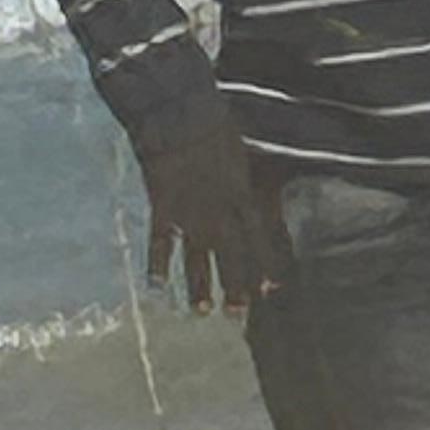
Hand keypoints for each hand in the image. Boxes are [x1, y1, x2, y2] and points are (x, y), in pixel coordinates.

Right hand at [138, 85, 288, 311]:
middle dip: (235, 287)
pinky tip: (158, 287)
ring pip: (197, 257)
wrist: (179, 113)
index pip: (258, 239)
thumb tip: (250, 188)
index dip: (264, 265)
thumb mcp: (239, 151)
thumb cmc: (213, 122)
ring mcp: (190, 211)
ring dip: (200, 285)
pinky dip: (158, 265)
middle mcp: (219, 210)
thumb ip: (243, 177)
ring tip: (203, 311)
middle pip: (230, 255)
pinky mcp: (163, 206)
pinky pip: (161, 242)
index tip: (271, 291)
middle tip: (238, 316)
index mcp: (242, 194)